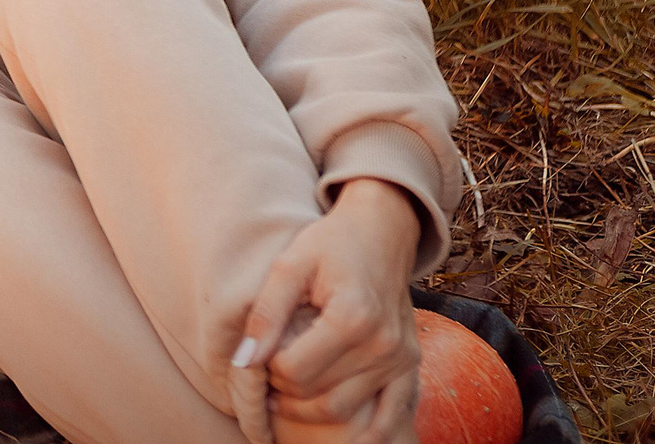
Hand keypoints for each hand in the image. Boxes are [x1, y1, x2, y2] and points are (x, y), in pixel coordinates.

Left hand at [232, 181, 422, 443]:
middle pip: (317, 393)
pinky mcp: (410, 365)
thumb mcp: (288, 266)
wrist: (381, 232)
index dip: (268, 367)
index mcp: (351, 317)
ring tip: (287, 390)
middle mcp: (382, 344)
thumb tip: (244, 361)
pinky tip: (347, 442)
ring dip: (309, 409)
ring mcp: (400, 358)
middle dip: (284, 389)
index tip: (262, 349)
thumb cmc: (330, 244)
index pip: (294, 370)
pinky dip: (368, 434)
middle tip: (268, 372)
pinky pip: (392, 415)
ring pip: (344, 409)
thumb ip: (266, 314)